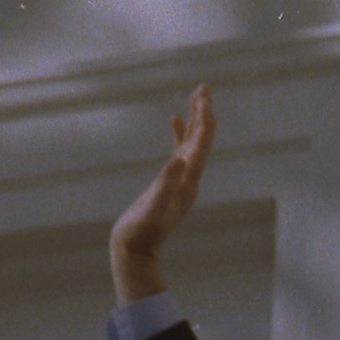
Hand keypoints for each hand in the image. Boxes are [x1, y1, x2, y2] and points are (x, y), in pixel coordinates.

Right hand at [110, 85, 214, 305]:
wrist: (135, 252)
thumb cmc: (140, 234)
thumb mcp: (153, 209)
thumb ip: (166, 185)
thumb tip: (179, 159)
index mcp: (188, 182)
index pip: (201, 145)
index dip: (204, 119)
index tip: (204, 95)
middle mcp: (189, 179)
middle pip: (202, 140)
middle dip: (204, 113)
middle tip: (204, 86)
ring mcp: (180, 180)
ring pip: (192, 143)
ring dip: (195, 120)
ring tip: (197, 96)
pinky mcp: (169, 182)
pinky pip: (178, 151)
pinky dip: (179, 134)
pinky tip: (175, 119)